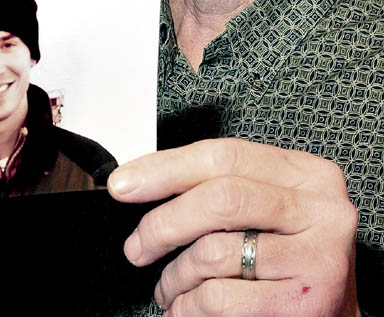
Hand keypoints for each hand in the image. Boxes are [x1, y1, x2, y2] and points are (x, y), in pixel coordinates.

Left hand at [108, 138, 358, 315]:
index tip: (123, 184)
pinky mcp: (306, 304)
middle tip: (137, 247)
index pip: (223, 155)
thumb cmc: (286, 257)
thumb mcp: (264, 210)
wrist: (333, 316)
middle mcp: (321, 210)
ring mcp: (319, 257)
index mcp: (305, 174)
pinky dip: (190, 306)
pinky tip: (187, 307)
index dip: (164, 168)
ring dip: (175, 275)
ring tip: (169, 286)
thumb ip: (217, 188)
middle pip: (218, 199)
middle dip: (162, 224)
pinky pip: (221, 298)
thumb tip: (139, 181)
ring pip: (214, 252)